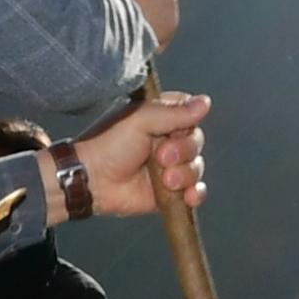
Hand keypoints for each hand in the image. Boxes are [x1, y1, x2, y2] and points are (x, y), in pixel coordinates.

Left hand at [51, 90, 208, 223]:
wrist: (92, 180)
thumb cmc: (109, 145)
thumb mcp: (141, 120)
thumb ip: (174, 112)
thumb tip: (206, 102)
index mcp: (161, 118)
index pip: (191, 114)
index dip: (189, 122)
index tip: (174, 128)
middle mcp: (167, 140)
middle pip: (196, 142)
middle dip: (183, 151)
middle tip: (161, 156)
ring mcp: (170, 167)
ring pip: (197, 167)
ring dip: (185, 174)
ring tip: (165, 180)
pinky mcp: (170, 191)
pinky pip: (195, 191)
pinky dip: (195, 194)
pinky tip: (187, 195)